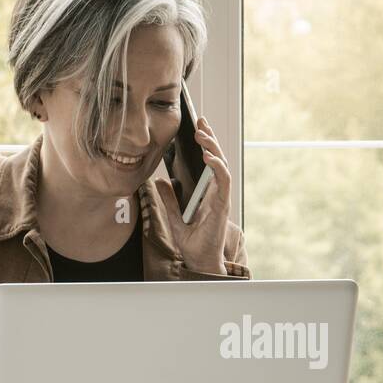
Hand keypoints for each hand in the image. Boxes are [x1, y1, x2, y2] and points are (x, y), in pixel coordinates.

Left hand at [154, 115, 230, 274]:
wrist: (199, 261)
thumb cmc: (192, 243)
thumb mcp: (173, 217)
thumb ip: (168, 199)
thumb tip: (158, 181)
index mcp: (207, 193)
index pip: (209, 163)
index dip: (205, 144)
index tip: (197, 127)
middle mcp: (216, 193)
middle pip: (217, 159)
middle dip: (210, 138)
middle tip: (201, 121)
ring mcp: (221, 198)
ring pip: (222, 165)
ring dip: (213, 148)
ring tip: (202, 134)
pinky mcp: (223, 205)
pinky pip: (223, 181)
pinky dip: (218, 167)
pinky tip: (208, 157)